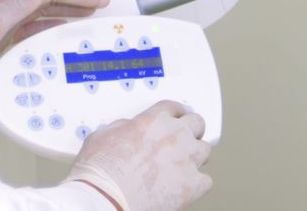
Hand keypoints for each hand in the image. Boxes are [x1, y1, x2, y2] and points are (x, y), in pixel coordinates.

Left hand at [0, 0, 108, 58]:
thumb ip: (19, 4)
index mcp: (10, 0)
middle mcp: (9, 6)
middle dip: (76, 0)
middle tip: (100, 5)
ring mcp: (4, 19)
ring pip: (42, 12)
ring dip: (65, 13)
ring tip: (85, 16)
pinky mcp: (0, 34)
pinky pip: (31, 27)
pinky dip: (48, 27)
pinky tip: (54, 33)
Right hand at [65, 100, 212, 210]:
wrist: (106, 199)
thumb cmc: (101, 172)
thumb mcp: (102, 136)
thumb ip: (121, 128)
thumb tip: (127, 130)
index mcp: (153, 120)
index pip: (173, 107)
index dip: (176, 112)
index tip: (177, 117)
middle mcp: (174, 135)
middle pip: (196, 123)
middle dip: (191, 129)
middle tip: (184, 138)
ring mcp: (186, 159)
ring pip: (204, 150)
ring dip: (195, 155)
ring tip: (183, 164)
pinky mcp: (193, 185)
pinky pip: (205, 180)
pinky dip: (196, 183)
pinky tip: (185, 186)